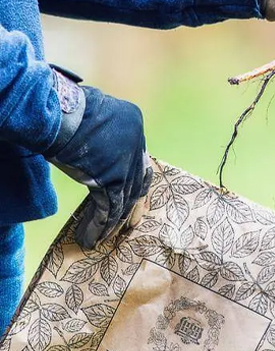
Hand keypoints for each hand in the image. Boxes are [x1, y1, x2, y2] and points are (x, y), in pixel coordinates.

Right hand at [43, 81, 150, 248]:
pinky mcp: (112, 177)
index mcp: (135, 124)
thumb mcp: (97, 119)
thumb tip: (102, 155)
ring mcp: (126, 161)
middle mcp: (137, 142)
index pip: (137, 160)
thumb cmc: (69, 112)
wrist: (62, 113)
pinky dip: (101, 224)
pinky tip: (94, 237)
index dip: (133, 181)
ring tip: (101, 239)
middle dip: (130, 207)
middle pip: (135, 182)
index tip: (132, 198)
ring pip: (123, 199)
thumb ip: (106, 137)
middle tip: (128, 225)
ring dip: (112, 223)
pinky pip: (110, 207)